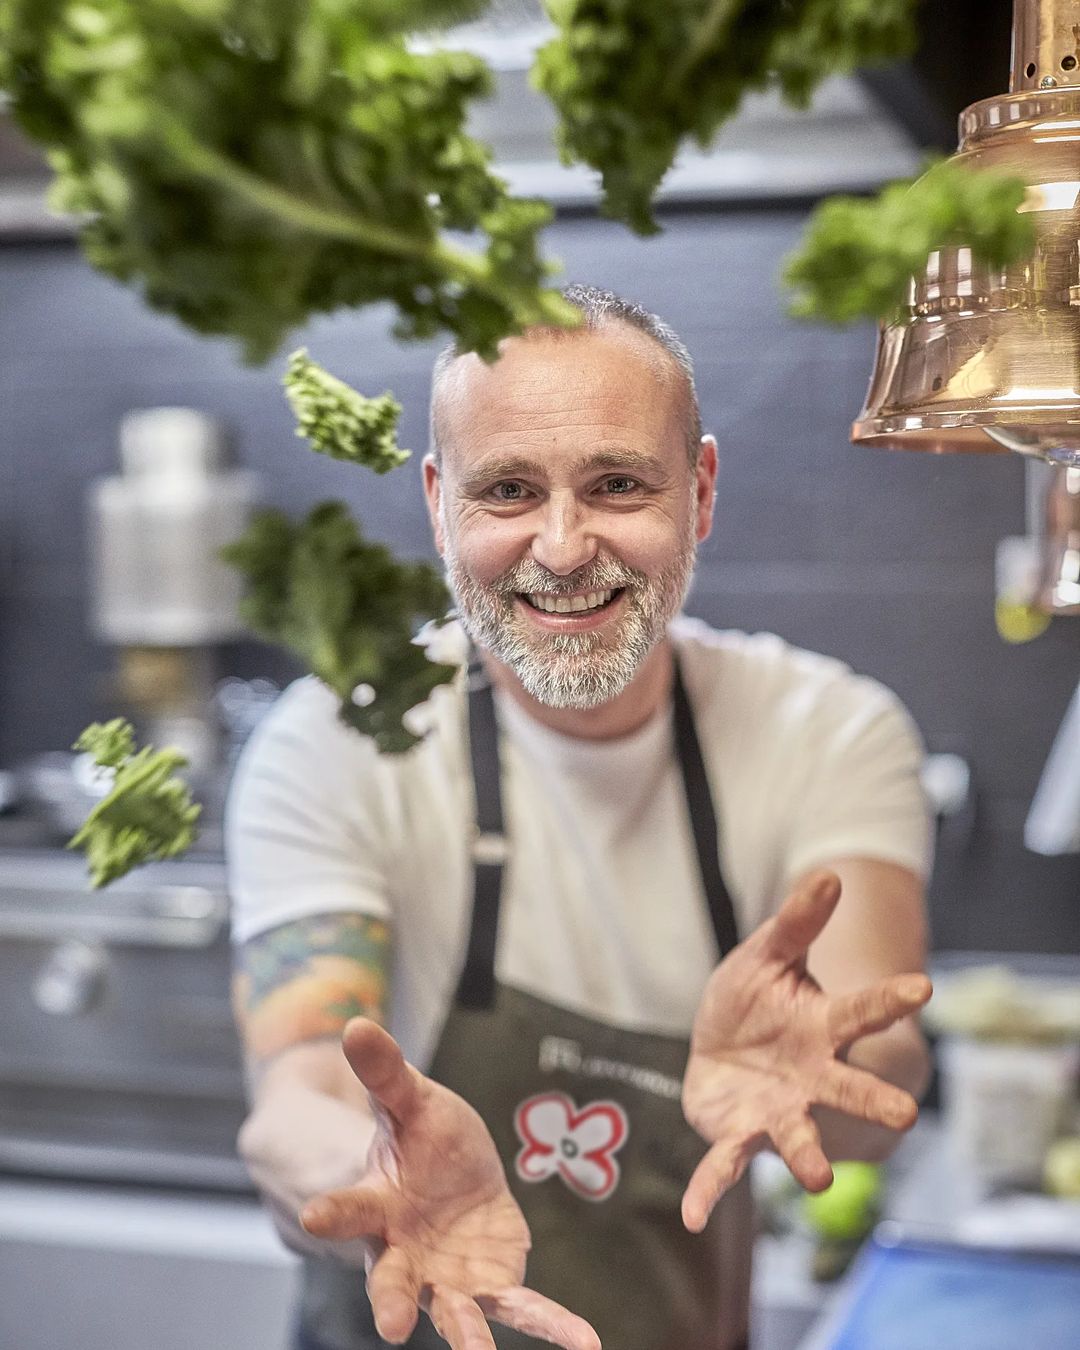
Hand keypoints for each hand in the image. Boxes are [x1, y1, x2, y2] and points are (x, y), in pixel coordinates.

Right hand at [300, 1018, 600, 1349]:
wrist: (452, 1173)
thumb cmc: (419, 1136)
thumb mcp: (410, 1098)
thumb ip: (387, 1072)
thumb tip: (356, 1022)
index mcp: (377, 1203)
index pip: (350, 1207)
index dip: (333, 1211)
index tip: (315, 1216)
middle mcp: (403, 1252)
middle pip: (392, 1280)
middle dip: (392, 1301)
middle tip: (391, 1327)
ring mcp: (447, 1276)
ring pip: (456, 1310)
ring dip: (467, 1335)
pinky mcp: (493, 1283)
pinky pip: (523, 1306)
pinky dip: (553, 1325)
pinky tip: (585, 1344)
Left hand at [680, 869, 931, 1231]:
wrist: (729, 1050)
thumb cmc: (759, 1001)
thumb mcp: (768, 955)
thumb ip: (796, 923)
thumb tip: (828, 874)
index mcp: (822, 1028)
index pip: (860, 1011)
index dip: (889, 999)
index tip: (923, 989)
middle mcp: (810, 1077)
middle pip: (845, 1088)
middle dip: (871, 1101)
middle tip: (905, 1115)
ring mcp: (776, 1111)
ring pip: (796, 1135)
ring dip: (807, 1155)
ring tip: (819, 1175)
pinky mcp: (737, 1135)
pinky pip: (723, 1165)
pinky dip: (709, 1191)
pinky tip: (694, 1217)